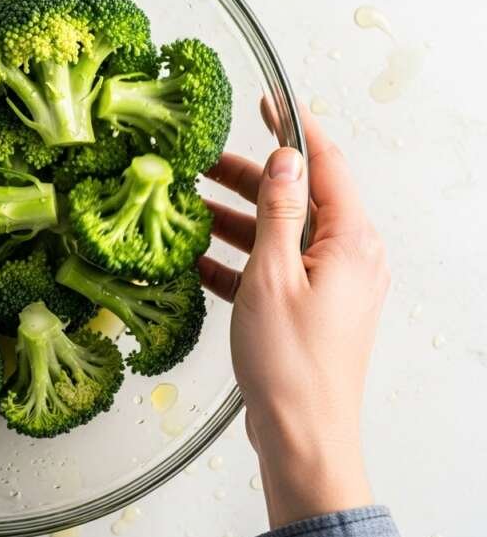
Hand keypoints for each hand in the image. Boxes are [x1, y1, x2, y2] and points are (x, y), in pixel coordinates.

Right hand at [198, 105, 389, 528]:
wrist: (302, 435)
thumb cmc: (291, 363)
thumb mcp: (273, 274)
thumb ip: (279, 211)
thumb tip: (284, 159)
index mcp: (350, 242)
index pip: (326, 164)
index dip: (293, 128)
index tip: (266, 101)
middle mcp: (346, 258)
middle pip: (296, 198)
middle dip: (247, 179)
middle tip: (202, 161)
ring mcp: (326, 285)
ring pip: (277, 235)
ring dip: (234, 221)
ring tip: (186, 206)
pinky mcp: (305, 309)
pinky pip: (269, 270)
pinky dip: (236, 261)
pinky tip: (194, 258)